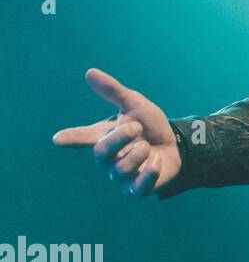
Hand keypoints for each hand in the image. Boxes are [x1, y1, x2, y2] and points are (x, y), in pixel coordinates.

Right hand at [52, 68, 181, 197]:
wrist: (178, 145)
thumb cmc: (150, 126)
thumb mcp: (136, 105)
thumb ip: (114, 91)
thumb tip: (90, 72)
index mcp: (104, 137)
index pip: (83, 137)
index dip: (72, 138)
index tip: (58, 139)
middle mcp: (109, 158)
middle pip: (101, 153)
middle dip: (118, 138)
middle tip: (136, 127)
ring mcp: (122, 176)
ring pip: (120, 170)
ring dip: (138, 154)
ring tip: (147, 146)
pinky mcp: (138, 189)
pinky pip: (138, 187)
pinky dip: (149, 174)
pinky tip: (156, 162)